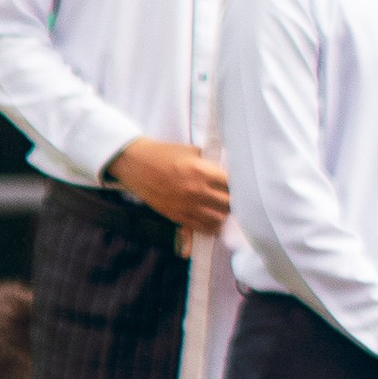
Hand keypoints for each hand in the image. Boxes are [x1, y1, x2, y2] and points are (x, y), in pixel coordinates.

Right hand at [106, 137, 229, 230]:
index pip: (232, 184)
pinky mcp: (177, 216)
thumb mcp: (191, 151)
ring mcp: (186, 206)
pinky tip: (214, 220)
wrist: (136, 164)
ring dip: (224, 215)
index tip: (241, 185)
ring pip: (218, 219)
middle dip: (234, 201)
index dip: (239, 185)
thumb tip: (230, 170)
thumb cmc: (164, 154)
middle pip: (229, 203)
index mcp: (201, 171)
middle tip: (235, 198)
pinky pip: (202, 228)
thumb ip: (211, 162)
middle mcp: (196, 191)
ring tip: (224, 209)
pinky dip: (211, 226)